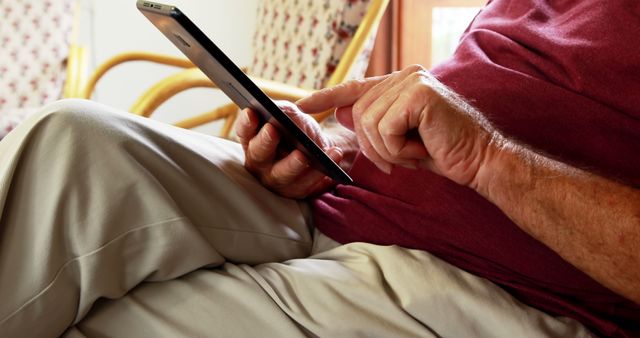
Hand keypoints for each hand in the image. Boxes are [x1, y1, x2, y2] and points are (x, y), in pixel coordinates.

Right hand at [236, 101, 344, 198]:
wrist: (319, 148)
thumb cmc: (298, 129)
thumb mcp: (291, 114)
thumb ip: (282, 111)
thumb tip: (277, 113)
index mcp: (253, 140)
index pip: (244, 131)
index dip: (246, 123)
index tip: (252, 111)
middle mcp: (259, 163)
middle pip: (258, 155)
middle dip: (264, 142)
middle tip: (273, 130)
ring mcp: (276, 180)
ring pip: (282, 174)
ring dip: (293, 164)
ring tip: (303, 154)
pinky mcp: (296, 191)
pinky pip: (306, 184)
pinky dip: (319, 172)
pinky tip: (333, 154)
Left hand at [296, 65, 496, 186]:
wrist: (480, 160)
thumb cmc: (443, 151)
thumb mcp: (400, 139)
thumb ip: (373, 124)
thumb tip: (341, 112)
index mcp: (400, 83)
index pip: (354, 88)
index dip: (325, 97)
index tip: (300, 106)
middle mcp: (405, 76)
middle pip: (358, 114)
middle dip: (374, 147)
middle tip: (400, 158)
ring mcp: (412, 81)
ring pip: (368, 124)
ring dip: (388, 150)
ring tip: (415, 151)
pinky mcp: (418, 94)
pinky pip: (385, 129)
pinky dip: (399, 149)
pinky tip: (422, 147)